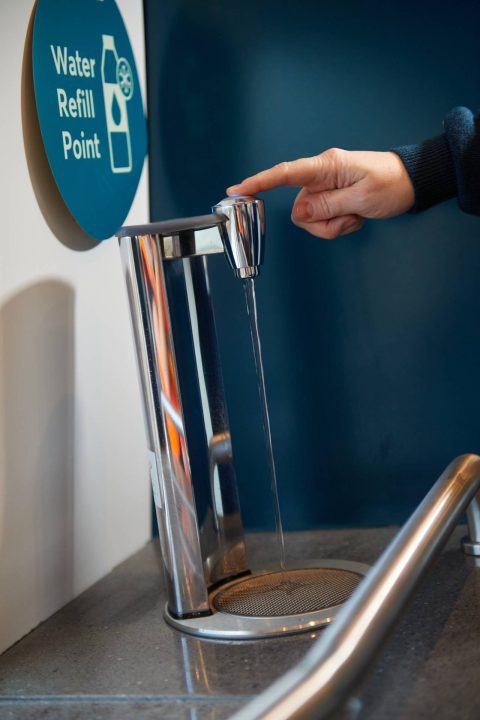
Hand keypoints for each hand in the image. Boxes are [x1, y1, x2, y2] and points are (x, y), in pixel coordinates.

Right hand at [227, 149, 414, 238]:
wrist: (411, 182)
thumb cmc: (391, 183)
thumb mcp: (361, 198)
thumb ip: (328, 206)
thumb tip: (301, 212)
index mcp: (327, 167)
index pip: (286, 173)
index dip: (259, 182)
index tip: (236, 190)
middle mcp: (321, 176)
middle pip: (301, 209)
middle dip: (322, 223)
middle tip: (349, 219)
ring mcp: (325, 188)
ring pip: (311, 219)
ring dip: (333, 225)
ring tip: (355, 217)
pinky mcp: (330, 198)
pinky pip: (323, 220)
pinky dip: (338, 224)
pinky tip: (355, 217)